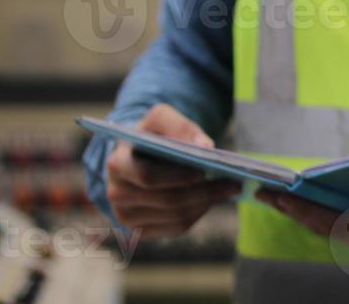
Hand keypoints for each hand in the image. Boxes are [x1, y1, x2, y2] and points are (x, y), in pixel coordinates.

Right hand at [104, 104, 241, 237]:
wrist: (138, 154)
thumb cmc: (153, 134)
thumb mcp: (162, 118)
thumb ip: (181, 126)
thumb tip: (205, 147)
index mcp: (117, 164)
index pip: (148, 177)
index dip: (178, 176)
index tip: (205, 171)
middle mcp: (116, 194)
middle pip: (167, 200)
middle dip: (203, 191)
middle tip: (233, 183)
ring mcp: (126, 216)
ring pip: (174, 216)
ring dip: (206, 203)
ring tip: (230, 189)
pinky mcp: (141, 229)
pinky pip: (176, 227)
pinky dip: (199, 213)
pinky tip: (213, 198)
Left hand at [256, 174, 348, 267]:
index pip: (340, 222)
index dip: (311, 211)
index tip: (286, 197)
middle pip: (324, 226)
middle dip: (294, 211)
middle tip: (262, 193)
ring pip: (327, 227)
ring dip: (301, 213)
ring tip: (275, 195)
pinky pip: (337, 224)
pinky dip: (317, 213)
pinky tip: (305, 199)